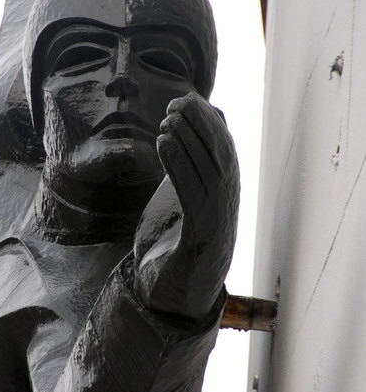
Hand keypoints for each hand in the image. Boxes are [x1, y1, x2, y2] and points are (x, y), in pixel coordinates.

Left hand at [133, 92, 239, 320]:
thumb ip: (186, 166)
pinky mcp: (201, 236)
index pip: (224, 147)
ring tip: (167, 118)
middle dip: (202, 123)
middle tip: (177, 101)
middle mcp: (227, 203)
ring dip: (189, 139)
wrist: (171, 294)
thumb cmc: (176, 240)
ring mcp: (218, 219)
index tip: (185, 98)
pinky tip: (163, 144)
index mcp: (224, 192)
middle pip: (221, 154)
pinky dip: (179, 165)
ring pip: (210, 170)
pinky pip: (192, 194)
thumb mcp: (180, 195)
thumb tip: (187, 135)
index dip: (207, 120)